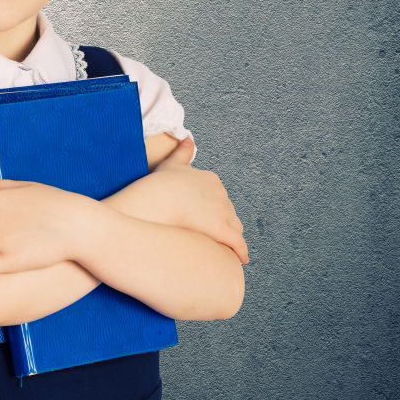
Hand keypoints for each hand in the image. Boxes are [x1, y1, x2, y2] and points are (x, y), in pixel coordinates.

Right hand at [154, 138, 249, 264]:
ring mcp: (223, 212)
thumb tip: (189, 139)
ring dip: (232, 237)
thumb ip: (183, 152)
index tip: (206, 217)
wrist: (157, 200)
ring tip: (226, 249)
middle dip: (223, 222)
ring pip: (234, 226)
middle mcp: (221, 194)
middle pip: (227, 211)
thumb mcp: (172, 163)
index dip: (214, 208)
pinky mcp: (223, 230)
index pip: (219, 196)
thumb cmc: (161, 184)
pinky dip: (241, 252)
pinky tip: (241, 259)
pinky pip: (237, 243)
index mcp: (211, 179)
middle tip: (213, 235)